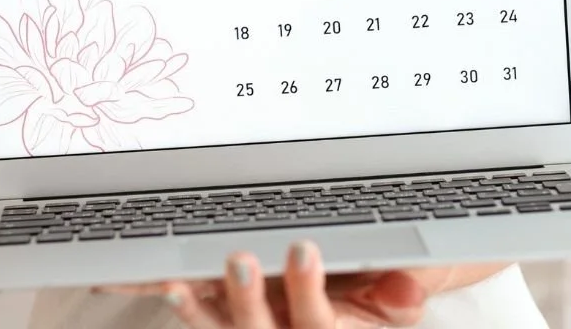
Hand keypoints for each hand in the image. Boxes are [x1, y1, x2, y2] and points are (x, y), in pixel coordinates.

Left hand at [98, 241, 449, 327]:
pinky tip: (164, 284)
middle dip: (247, 297)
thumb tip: (407, 290)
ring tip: (179, 284)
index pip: (317, 321)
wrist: (353, 307)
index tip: (302, 250)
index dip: (307, 289)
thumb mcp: (397, 301)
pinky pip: (200, 319)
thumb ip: (400, 294)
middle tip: (238, 259)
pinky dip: (181, 303)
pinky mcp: (226, 321)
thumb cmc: (372, 298)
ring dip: (197, 310)